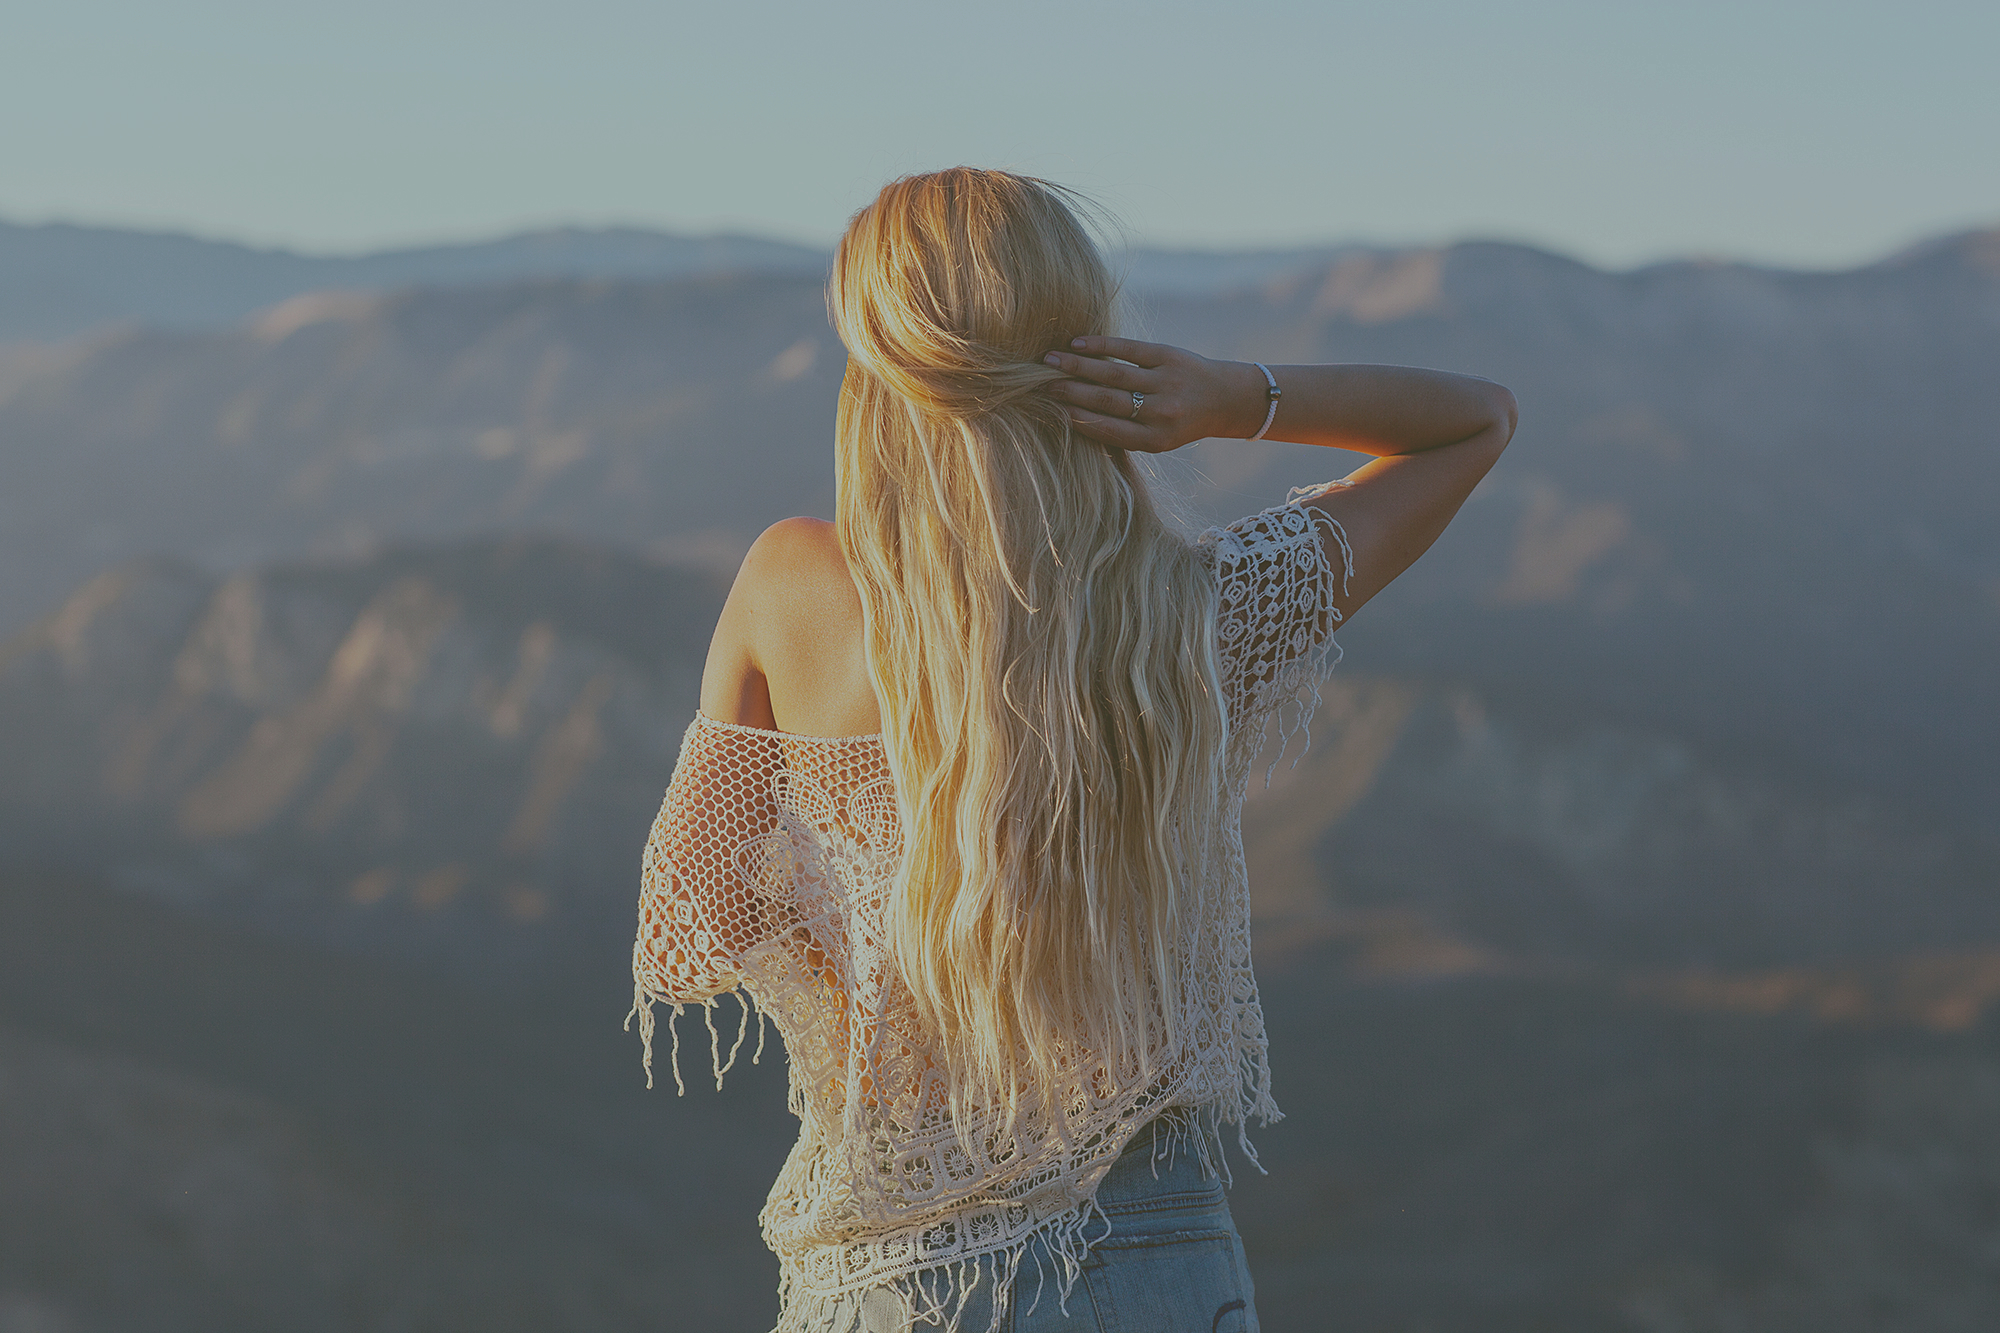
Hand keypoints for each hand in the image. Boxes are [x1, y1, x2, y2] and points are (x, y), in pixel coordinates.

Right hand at [1041, 336, 1266, 453]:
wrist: (1223, 398)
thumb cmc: (1178, 422)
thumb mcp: (1156, 438)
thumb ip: (1122, 431)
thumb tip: (1072, 416)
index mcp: (1155, 440)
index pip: (1106, 429)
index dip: (1075, 418)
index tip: (1048, 408)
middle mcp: (1161, 412)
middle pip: (1106, 400)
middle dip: (1069, 391)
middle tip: (1039, 383)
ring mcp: (1166, 382)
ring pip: (1114, 374)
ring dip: (1078, 366)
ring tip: (1050, 360)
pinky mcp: (1169, 356)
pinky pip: (1130, 349)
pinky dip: (1102, 345)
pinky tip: (1078, 343)